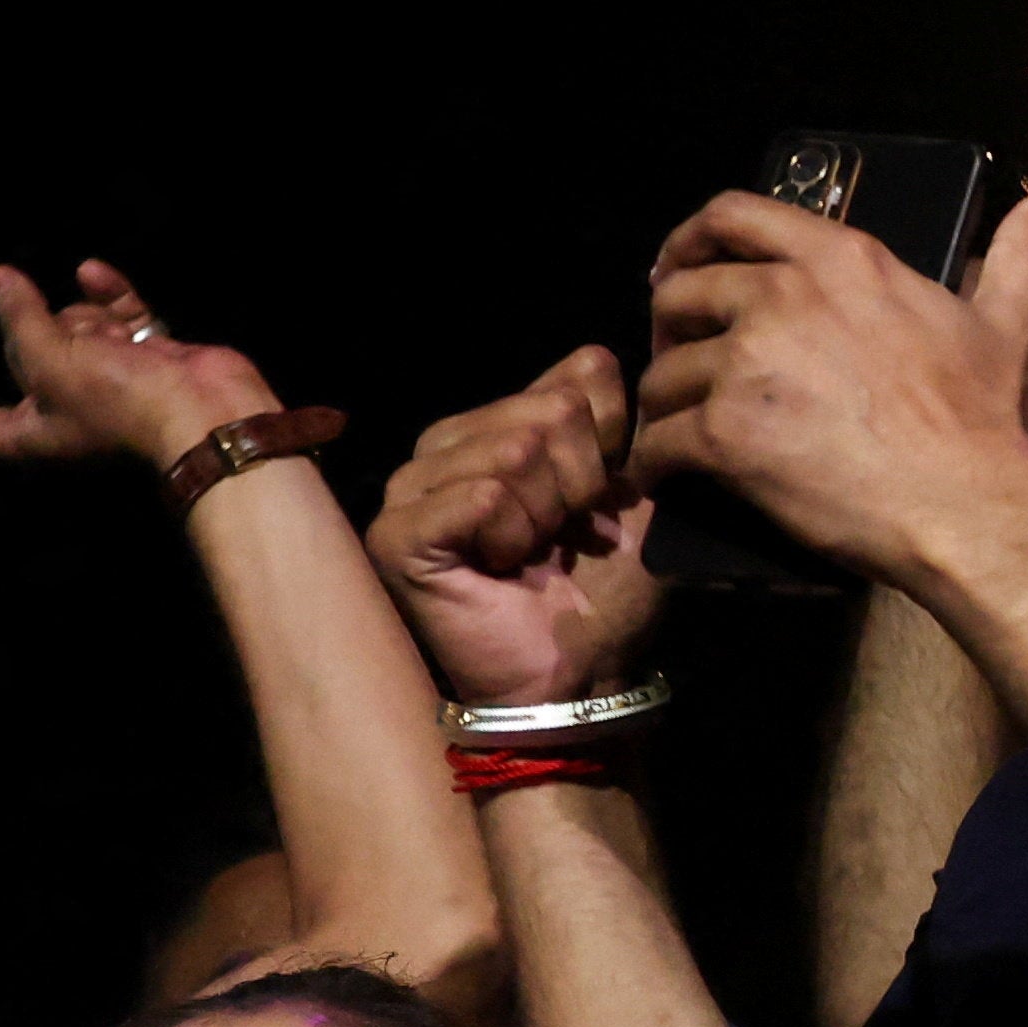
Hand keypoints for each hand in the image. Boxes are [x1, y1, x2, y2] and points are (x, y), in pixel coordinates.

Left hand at [0, 256, 289, 475]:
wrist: (200, 407)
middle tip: (34, 312)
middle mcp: (63, 407)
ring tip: (100, 328)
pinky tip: (95, 273)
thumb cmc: (115, 400)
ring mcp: (105, 379)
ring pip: (72, 328)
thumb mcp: (49, 359)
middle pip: (26, 356)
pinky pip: (114, 315)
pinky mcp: (141, 355)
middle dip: (34, 331)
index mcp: (31, 431)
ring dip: (80, 314)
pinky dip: (108, 295)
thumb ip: (20, 317)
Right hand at [378, 354, 666, 710]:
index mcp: (498, 421)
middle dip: (580, 484)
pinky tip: (501, 569)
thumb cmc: (604, 587)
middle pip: (550, 412)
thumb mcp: (631, 491)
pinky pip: (481, 496)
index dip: (612, 447)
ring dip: (546, 517)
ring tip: (531, 555)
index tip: (599, 502)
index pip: (579, 376)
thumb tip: (599, 355)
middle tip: (563, 537)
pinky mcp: (396, 534)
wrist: (581, 670)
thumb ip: (618, 419)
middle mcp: (445, 443)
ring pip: (515, 450)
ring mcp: (411, 486)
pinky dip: (511, 537)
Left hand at [639, 189, 1027, 579]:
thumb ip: (1014, 254)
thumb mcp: (1003, 321)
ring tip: (680, 436)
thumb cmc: (982, 418)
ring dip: (664, 408)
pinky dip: (653, 466)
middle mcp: (783, 295)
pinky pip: (656, 443)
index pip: (731, 215)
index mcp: (839, 260)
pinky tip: (668, 480)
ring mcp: (747, 362)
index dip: (689, 239)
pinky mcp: (722, 430)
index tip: (677, 269)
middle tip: (680, 365)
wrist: (967, 503)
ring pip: (662, 375)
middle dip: (668, 331)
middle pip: (680, 293)